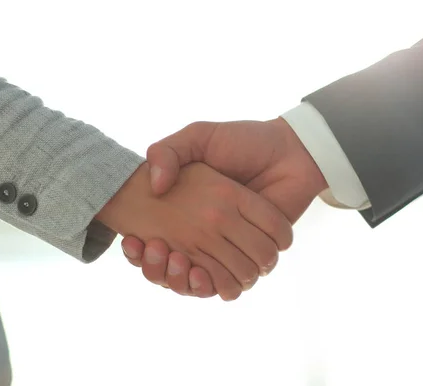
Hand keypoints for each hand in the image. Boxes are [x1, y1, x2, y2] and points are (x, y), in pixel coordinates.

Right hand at [121, 117, 326, 295]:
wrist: (290, 150)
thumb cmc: (244, 140)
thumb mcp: (199, 136)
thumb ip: (169, 151)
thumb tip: (154, 186)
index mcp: (195, 210)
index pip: (156, 242)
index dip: (139, 250)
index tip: (132, 241)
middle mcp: (210, 232)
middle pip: (171, 268)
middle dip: (156, 268)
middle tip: (152, 247)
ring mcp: (230, 247)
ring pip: (195, 282)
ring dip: (178, 279)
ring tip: (171, 256)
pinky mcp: (253, 258)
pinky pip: (225, 285)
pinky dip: (208, 286)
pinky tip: (195, 270)